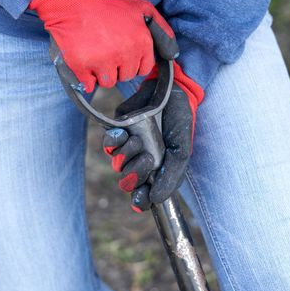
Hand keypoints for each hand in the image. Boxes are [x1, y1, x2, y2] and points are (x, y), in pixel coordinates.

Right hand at [29, 0, 176, 92]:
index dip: (134, 63)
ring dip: (103, 73)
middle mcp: (124, 53)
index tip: (124, 54)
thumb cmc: (107, 7)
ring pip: (109, 83)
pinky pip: (90, 85)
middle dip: (118, 67)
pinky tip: (85, 63)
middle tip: (107, 50)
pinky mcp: (82, 66)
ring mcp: (102, 61)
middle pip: (126, 77)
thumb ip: (161, 27)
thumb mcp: (142, 9)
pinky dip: (87, 79)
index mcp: (141, 41)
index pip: (144, 69)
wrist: (72, 3)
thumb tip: (173, 52)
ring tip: (96, 54)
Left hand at [103, 62, 203, 211]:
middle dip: (134, 174)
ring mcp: (129, 147)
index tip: (141, 198)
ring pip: (117, 164)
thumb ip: (171, 176)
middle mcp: (142, 161)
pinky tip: (123, 135)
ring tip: (138, 141)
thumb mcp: (181, 151)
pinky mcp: (118, 131)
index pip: (145, 194)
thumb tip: (157, 200)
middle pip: (128, 182)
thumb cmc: (180, 121)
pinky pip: (108, 145)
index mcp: (158, 170)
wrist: (172, 91)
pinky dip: (113, 142)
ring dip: (126, 155)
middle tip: (147, 158)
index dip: (140, 199)